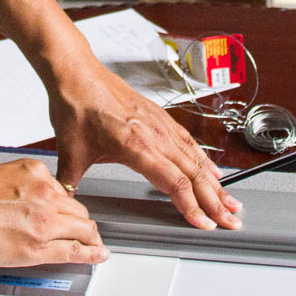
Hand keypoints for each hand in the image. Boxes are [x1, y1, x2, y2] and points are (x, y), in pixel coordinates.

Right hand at [0, 159, 109, 265]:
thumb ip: (20, 186)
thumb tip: (26, 202)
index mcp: (32, 171)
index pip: (63, 191)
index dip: (67, 207)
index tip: (69, 213)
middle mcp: (43, 192)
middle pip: (78, 210)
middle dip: (80, 222)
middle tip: (83, 232)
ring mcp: (43, 220)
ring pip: (83, 229)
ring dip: (89, 238)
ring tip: (93, 246)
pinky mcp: (38, 247)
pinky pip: (74, 251)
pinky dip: (90, 254)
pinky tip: (96, 255)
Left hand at [48, 59, 242, 229]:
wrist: (75, 71)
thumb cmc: (74, 105)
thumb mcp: (69, 149)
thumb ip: (69, 180)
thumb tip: (64, 199)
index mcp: (135, 146)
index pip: (174, 182)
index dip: (192, 207)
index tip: (204, 224)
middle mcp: (153, 134)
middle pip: (193, 172)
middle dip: (215, 200)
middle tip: (232, 221)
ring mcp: (158, 123)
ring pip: (194, 157)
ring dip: (214, 181)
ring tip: (231, 201)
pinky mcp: (156, 114)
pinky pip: (186, 139)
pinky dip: (202, 157)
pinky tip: (211, 169)